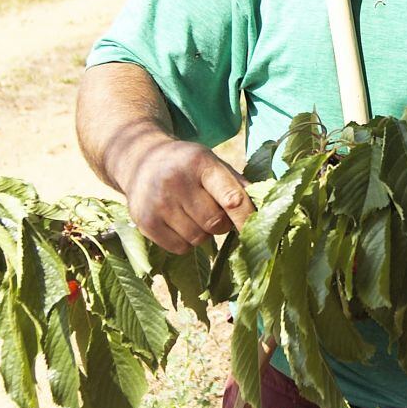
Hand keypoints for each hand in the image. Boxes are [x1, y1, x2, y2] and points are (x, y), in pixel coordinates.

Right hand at [116, 134, 253, 253]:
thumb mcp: (214, 163)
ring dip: (204, 233)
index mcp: (200, 163)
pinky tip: (179, 222)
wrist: (141, 159)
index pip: (231, 198)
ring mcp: (158, 203)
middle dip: (222, 223)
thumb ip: (239, 186)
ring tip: (194, 214)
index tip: (256, 230)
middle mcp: (176, 181)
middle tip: (214, 211)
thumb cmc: (188, 165)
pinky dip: (186, 242)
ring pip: (199, 239)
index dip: (246, 218)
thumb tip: (265, 212)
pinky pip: (181, 248)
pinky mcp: (145, 222)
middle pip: (216, 223)